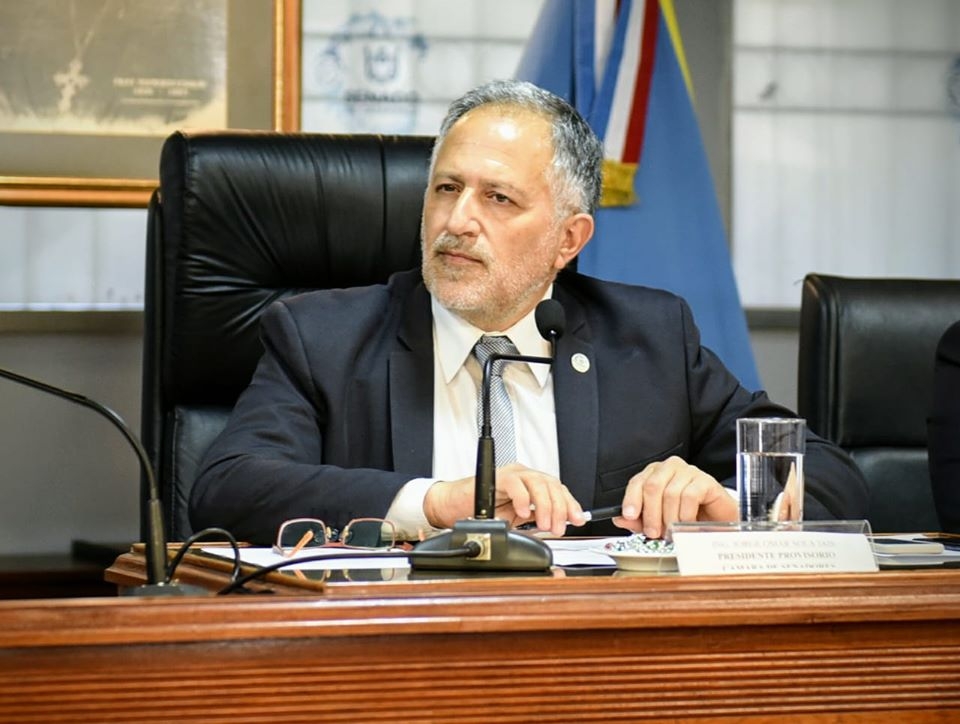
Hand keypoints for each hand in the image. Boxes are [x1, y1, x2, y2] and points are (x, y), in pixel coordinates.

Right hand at [423, 463, 585, 535]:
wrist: (454, 505)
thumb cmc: (483, 510)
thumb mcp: (515, 519)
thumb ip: (534, 520)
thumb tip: (555, 528)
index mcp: (533, 485)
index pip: (559, 490)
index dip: (571, 505)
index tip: (578, 520)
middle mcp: (525, 476)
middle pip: (552, 485)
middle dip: (559, 508)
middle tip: (558, 528)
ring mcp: (511, 475)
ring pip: (537, 482)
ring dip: (544, 505)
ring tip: (543, 524)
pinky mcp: (496, 477)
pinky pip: (514, 484)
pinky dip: (522, 499)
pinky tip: (522, 513)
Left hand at [616, 456, 736, 538]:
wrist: (716, 521)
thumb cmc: (685, 517)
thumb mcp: (657, 521)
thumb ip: (638, 520)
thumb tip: (619, 519)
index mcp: (654, 473)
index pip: (637, 482)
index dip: (631, 499)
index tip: (629, 515)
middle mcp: (670, 468)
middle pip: (652, 486)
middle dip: (651, 514)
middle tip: (653, 533)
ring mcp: (689, 471)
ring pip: (670, 493)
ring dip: (670, 518)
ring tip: (672, 532)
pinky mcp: (705, 480)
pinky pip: (690, 496)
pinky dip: (685, 514)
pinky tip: (686, 523)